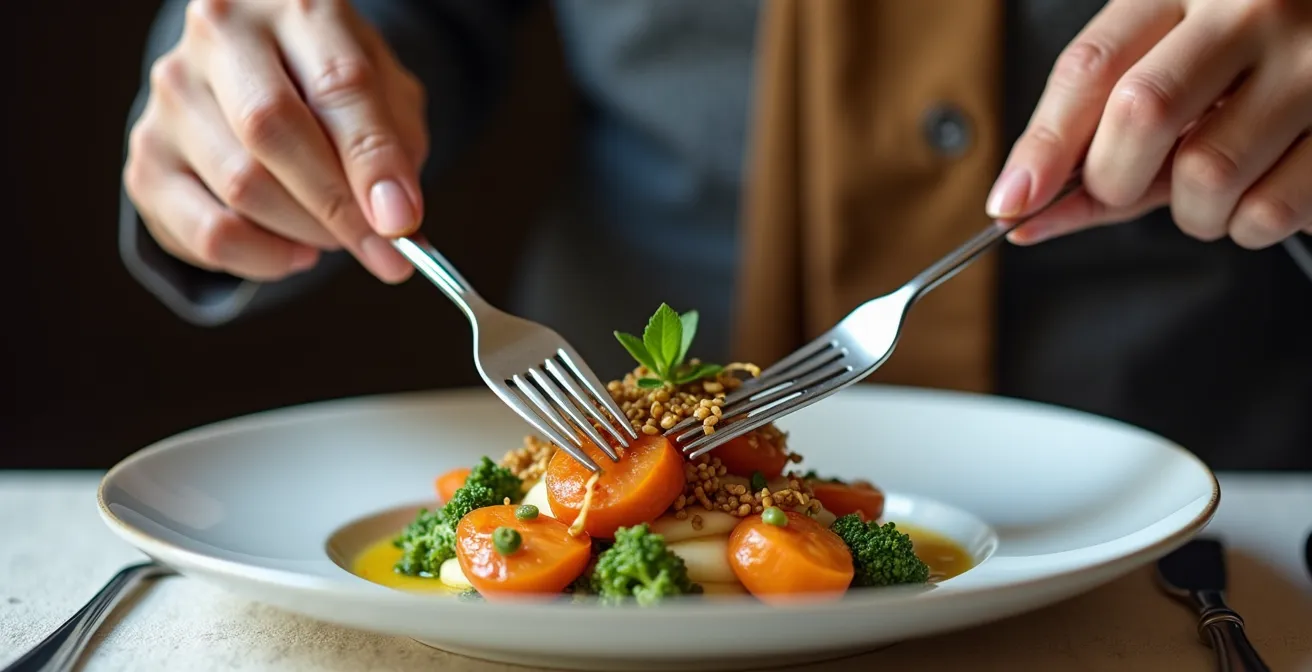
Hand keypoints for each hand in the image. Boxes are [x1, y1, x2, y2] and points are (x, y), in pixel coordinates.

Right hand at [124, 0, 426, 281]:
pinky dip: (263, 258)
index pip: (336, 84)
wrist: (262, 76)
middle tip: (382, 250)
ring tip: (338, 235)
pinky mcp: (147, 158)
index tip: (402, 222)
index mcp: (294, 6)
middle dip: (337, 206)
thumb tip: (394, 219)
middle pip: (271, 130)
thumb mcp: (386, 95)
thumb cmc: (332, 86)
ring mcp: (172, 95)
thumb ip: (395, 147)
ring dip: (305, 232)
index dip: (372, 161)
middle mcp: (219, 36)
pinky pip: (206, 233)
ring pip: (240, 187)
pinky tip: (294, 250)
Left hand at [991, 0, 1311, 248]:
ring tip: (1211, 187)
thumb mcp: (1170, 60)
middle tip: (1123, 190)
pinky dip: (1247, 224)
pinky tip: (1261, 188)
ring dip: (1189, 213)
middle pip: (1142, 113)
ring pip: (1206, 174)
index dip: (1043, 144)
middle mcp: (1254, 8)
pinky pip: (1269, 210)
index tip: (1012, 200)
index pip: (1092, 66)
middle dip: (1112, 181)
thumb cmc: (1251, 54)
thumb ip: (1103, 127)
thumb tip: (1024, 203)